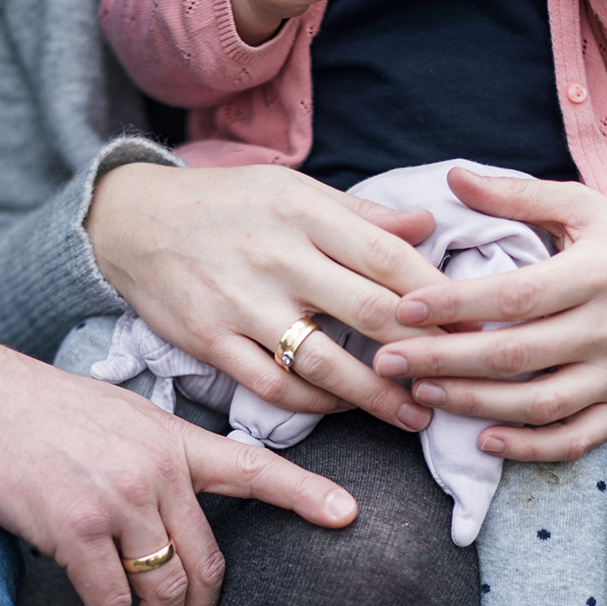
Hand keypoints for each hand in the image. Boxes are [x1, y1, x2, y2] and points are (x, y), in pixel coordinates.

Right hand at [0, 331, 357, 605]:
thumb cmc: (30, 410)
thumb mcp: (112, 416)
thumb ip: (151, 456)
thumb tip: (166, 508)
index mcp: (170, 438)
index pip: (252, 466)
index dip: (303, 493)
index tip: (346, 515)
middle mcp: (156, 468)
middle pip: (208, 563)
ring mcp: (118, 496)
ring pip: (165, 590)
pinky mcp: (75, 523)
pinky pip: (110, 599)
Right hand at [87, 161, 445, 431]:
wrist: (130, 221)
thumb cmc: (227, 206)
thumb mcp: (293, 192)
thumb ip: (360, 216)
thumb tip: (427, 228)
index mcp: (305, 211)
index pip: (391, 258)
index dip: (441, 297)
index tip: (476, 325)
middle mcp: (276, 256)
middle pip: (371, 313)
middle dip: (426, 352)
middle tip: (462, 377)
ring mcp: (241, 303)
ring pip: (326, 362)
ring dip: (379, 396)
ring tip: (416, 413)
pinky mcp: (210, 341)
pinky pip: (274, 385)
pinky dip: (316, 404)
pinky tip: (345, 409)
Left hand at [370, 169, 606, 460]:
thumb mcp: (584, 206)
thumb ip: (517, 196)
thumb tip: (453, 177)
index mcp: (596, 273)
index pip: (514, 295)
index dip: (454, 305)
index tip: (402, 307)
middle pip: (515, 355)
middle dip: (443, 361)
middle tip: (387, 360)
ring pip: (539, 403)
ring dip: (475, 405)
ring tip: (422, 395)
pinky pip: (577, 438)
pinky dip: (531, 447)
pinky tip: (484, 440)